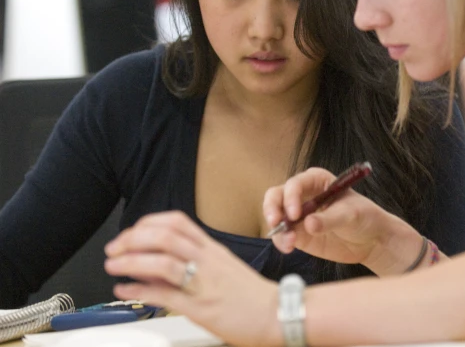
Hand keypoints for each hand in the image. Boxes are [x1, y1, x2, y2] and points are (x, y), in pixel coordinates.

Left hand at [104, 211, 277, 346]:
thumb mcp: (224, 269)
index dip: (148, 223)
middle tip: (115, 248)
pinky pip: (165, 294)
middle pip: (165, 236)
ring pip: (162, 261)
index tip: (132, 232)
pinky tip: (125, 290)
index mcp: (213, 249)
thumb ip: (194, 263)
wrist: (278, 314)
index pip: (177, 222)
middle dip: (133, 239)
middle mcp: (208, 260)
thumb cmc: (252, 296)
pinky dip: (140, 290)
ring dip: (131, 261)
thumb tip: (160, 264)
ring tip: (114, 265)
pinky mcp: (200, 307)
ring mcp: (204, 282)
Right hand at [263, 167, 422, 275]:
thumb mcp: (351, 214)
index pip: (295, 184)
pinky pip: (282, 235)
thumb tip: (308, 224)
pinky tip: (289, 248)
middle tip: (277, 222)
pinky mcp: (299, 234)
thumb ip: (329, 219)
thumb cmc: (365, 217)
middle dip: (273, 208)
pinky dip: (281, 241)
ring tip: (290, 243)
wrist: (372, 240)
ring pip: (276, 216)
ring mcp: (299, 215)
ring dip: (277, 229)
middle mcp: (303, 194)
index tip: (295, 214)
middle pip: (277, 195)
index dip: (291, 197)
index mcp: (317, 180)